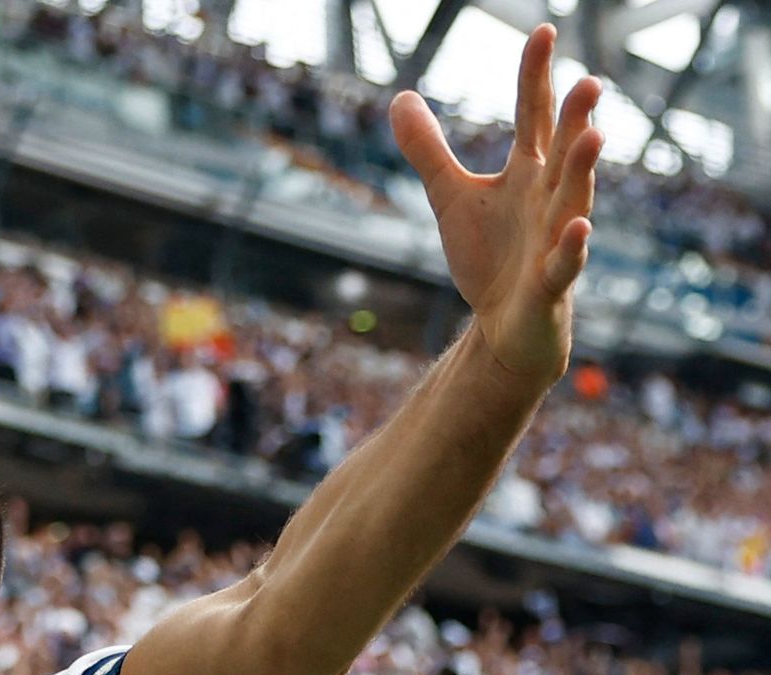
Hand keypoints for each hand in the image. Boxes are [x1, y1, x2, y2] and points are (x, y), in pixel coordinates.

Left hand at [390, 24, 602, 386]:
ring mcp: (554, 239)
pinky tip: (578, 228)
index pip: (534, 116)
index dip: (536, 77)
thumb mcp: (452, 197)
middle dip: (576, 119)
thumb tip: (399, 97)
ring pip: (574, 201)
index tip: (541, 31)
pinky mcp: (550, 283)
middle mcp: (549, 198)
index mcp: (528, 173)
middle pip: (564, 152)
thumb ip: (429, 149)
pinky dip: (572, 247)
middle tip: (589, 80)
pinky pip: (564, 263)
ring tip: (593, 137)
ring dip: (582, 171)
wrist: (503, 326)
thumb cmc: (489, 258)